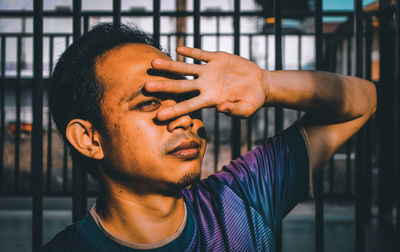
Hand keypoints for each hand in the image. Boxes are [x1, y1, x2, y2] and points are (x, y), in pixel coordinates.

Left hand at [145, 47, 268, 120]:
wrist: (259, 84)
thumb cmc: (252, 101)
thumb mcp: (247, 109)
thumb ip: (234, 110)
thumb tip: (220, 108)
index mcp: (210, 100)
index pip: (189, 106)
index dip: (175, 110)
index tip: (159, 115)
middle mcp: (205, 85)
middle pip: (180, 86)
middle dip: (164, 86)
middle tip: (146, 87)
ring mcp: (209, 71)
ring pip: (185, 68)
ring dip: (170, 66)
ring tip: (153, 63)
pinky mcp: (217, 59)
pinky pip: (201, 54)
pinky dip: (191, 51)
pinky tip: (179, 49)